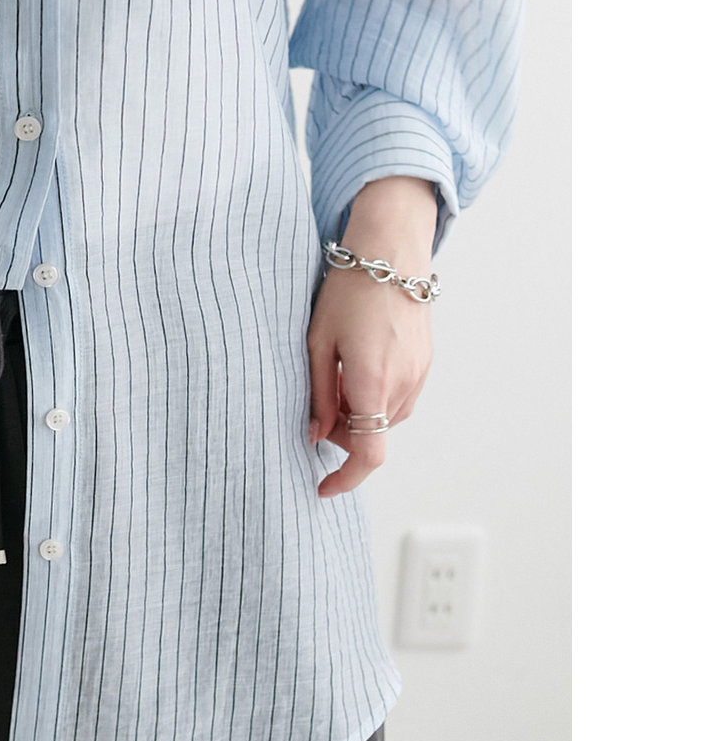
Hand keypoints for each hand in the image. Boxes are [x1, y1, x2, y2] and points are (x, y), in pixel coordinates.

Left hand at [307, 176, 437, 498]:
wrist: (391, 253)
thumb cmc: (347, 290)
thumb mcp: (317, 340)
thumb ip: (317, 393)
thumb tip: (315, 435)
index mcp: (372, 381)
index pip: (368, 454)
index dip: (346, 478)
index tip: (322, 488)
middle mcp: (402, 384)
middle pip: (372, 436)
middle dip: (342, 434)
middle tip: (316, 405)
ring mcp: (419, 374)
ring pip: (385, 419)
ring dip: (360, 414)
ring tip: (336, 375)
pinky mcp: (425, 364)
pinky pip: (399, 398)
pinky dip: (376, 396)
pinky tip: (358, 365)